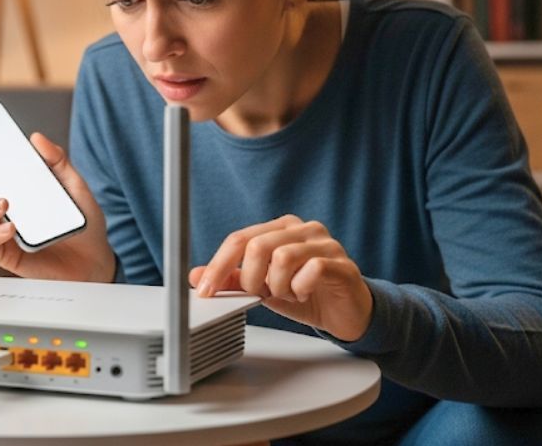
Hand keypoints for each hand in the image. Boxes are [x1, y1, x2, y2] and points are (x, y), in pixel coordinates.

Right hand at [0, 132, 116, 282]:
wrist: (97, 257)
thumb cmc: (80, 222)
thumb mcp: (73, 185)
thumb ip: (57, 161)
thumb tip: (37, 138)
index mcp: (12, 191)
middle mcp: (1, 212)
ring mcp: (3, 234)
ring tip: (3, 203)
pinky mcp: (9, 255)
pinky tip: (10, 227)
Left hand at [189, 215, 372, 341]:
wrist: (346, 313)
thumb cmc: (307, 295)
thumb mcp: (263, 288)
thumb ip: (233, 279)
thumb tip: (195, 276)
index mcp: (280, 228)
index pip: (239, 238)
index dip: (218, 265)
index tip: (204, 289)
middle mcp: (302, 229)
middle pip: (258, 245)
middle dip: (251, 279)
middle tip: (261, 295)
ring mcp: (324, 243)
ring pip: (282, 257)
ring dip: (277, 286)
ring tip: (287, 295)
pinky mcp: (341, 263)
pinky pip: (311, 270)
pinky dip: (299, 289)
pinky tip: (303, 295)